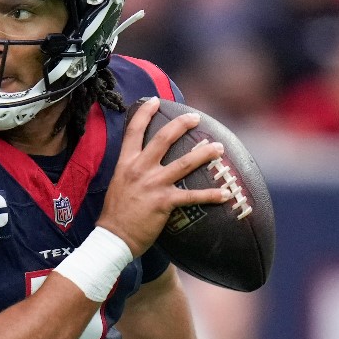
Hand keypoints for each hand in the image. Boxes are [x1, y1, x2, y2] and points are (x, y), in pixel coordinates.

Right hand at [97, 100, 229, 256]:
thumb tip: (142, 162)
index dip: (145, 113)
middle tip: (196, 118)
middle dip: (182, 125)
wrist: (113, 238)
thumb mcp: (118, 183)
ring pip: (184, 163)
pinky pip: (192, 196)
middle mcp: (140, 169)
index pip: (133, 131)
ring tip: (219, 148)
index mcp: (126, 163)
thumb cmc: (115, 214)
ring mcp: (153, 185)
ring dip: (204, 154)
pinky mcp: (164, 202)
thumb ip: (131, 170)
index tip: (155, 100)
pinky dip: (211, 195)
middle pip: (164, 139)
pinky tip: (225, 194)